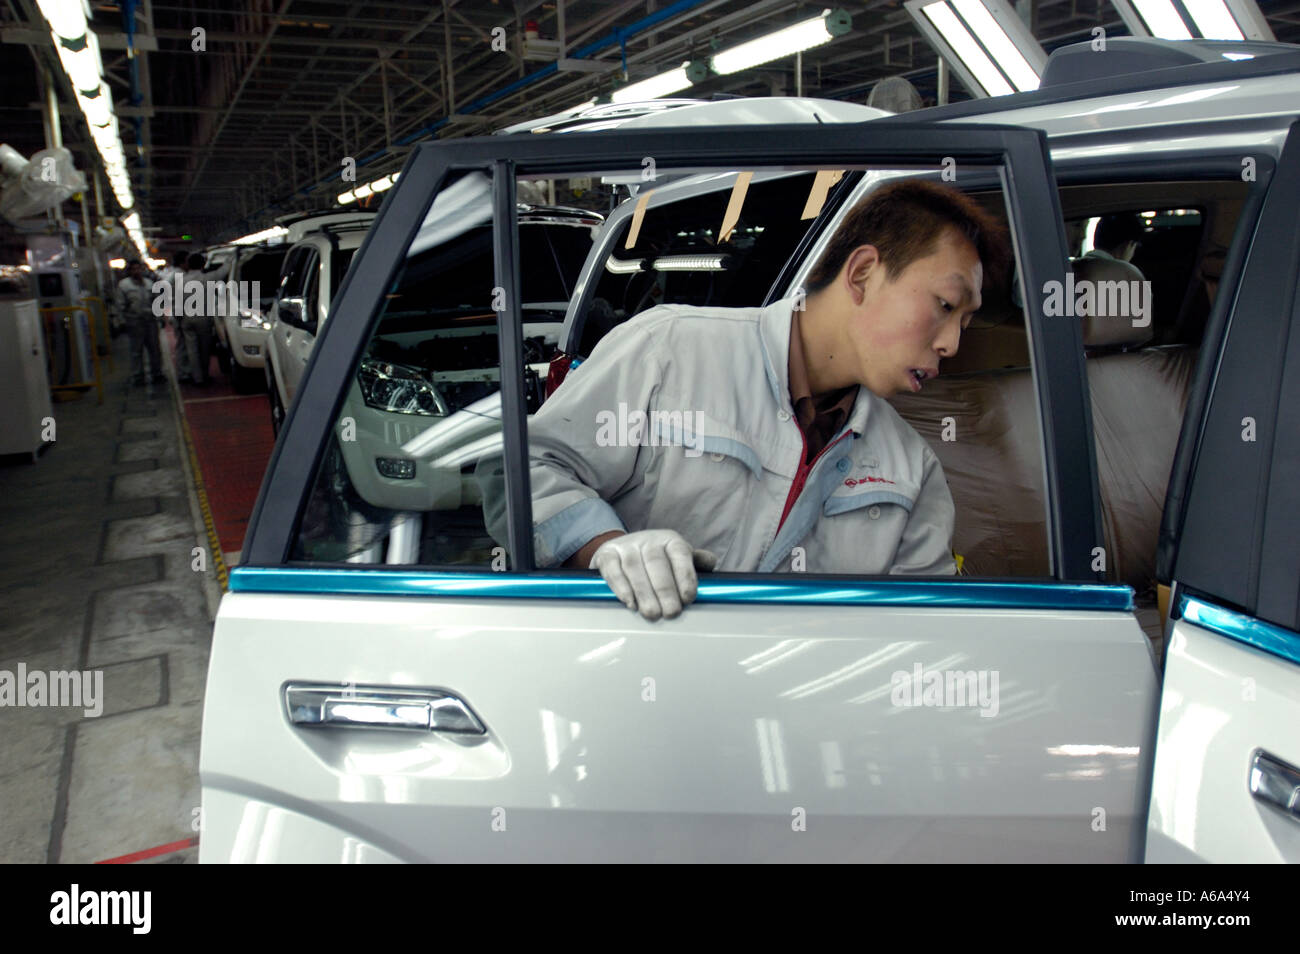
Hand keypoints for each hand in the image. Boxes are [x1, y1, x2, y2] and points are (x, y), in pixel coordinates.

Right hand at [589, 529, 717, 620]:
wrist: (622, 550)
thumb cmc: (657, 561)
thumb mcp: (677, 559)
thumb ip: (695, 562)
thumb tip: (710, 563)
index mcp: (670, 540)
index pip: (680, 554)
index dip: (685, 575)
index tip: (688, 597)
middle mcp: (648, 539)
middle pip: (656, 562)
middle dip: (665, 590)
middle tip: (671, 613)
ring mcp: (626, 545)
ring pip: (634, 567)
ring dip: (643, 592)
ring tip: (652, 614)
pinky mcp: (606, 554)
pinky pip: (612, 569)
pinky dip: (620, 587)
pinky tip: (630, 603)